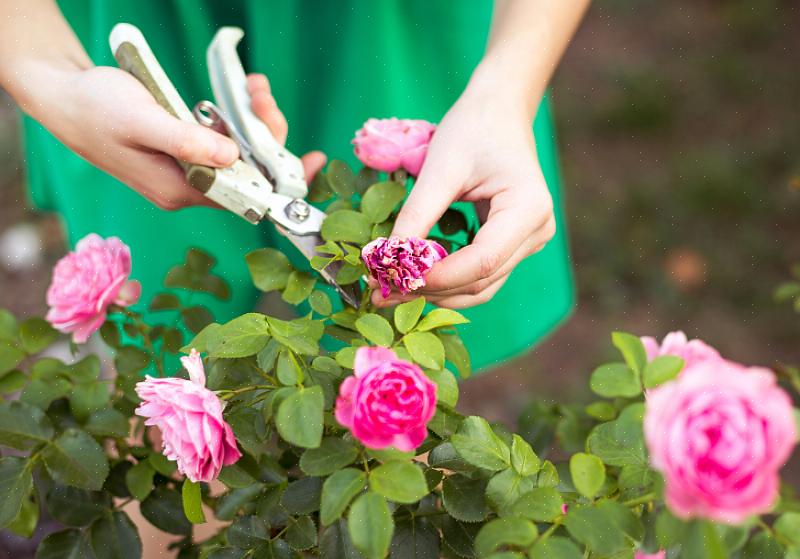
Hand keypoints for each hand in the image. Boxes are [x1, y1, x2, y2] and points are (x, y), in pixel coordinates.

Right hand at [25, 66, 324, 209]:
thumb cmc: (96, 109)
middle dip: (265, 133)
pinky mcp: (185, 151)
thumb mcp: (142, 121)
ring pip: (239, 153)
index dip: (280, 181)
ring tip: (252, 85)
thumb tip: (233, 158)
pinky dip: (236, 118)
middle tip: (261, 94)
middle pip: (247, 172)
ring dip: (252, 120)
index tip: (312, 162)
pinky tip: (240, 93)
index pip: (244, 196)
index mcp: (179, 190)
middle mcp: (187, 186)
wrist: (65, 98)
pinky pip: (224, 140)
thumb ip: (186, 141)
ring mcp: (187, 169)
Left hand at [373, 89, 555, 308]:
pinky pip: (481, 274)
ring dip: (437, 292)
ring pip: (481, 286)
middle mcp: (537, 231)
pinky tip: (414, 278)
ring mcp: (529, 241)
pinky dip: (448, 281)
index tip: (395, 280)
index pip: (482, 261)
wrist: (498, 112)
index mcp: (528, 208)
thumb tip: (388, 258)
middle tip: (382, 293)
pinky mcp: (514, 245)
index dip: (439, 277)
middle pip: (482, 280)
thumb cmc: (473, 129)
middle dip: (431, 289)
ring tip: (393, 290)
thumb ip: (417, 214)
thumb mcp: (440, 168)